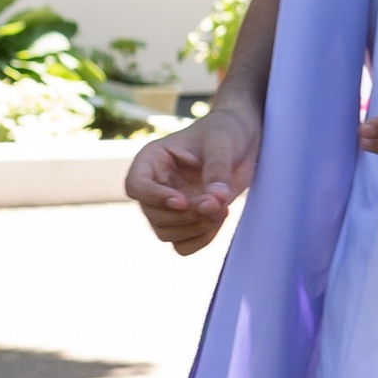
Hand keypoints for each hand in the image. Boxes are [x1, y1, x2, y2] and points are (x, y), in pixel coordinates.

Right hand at [126, 97, 258, 253]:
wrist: (241, 140)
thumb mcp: (222, 143)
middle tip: (216, 204)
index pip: (136, 186)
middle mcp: (155, 185)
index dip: (155, 198)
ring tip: (222, 209)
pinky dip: (201, 240)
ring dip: (195, 228)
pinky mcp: (185, 221)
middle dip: (186, 215)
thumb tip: (215, 200)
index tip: (182, 201)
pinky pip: (182, 245)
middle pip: (152, 215)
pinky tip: (218, 220)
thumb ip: (217, 169)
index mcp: (152, 160)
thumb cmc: (225, 131)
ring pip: (165, 233)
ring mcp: (168, 206)